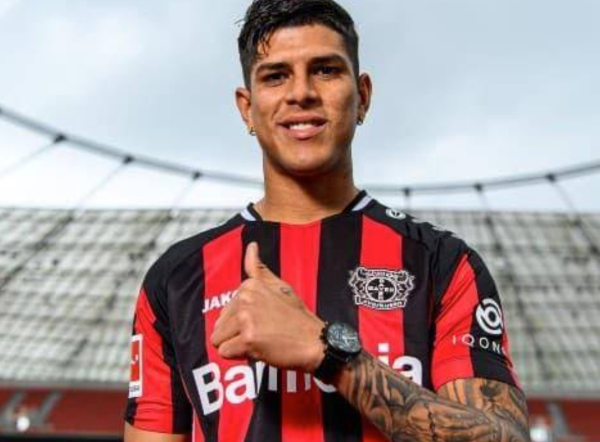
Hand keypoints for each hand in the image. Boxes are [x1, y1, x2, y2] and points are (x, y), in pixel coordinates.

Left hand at [211, 242, 325, 371]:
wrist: (315, 341)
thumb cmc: (297, 317)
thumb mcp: (280, 286)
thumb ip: (259, 269)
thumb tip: (251, 245)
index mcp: (250, 285)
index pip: (226, 311)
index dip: (241, 322)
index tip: (263, 321)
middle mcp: (246, 298)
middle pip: (219, 326)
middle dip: (235, 335)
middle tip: (262, 333)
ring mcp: (247, 318)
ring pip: (218, 340)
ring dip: (236, 346)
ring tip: (260, 342)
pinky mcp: (248, 339)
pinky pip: (225, 352)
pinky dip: (239, 356)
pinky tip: (259, 350)